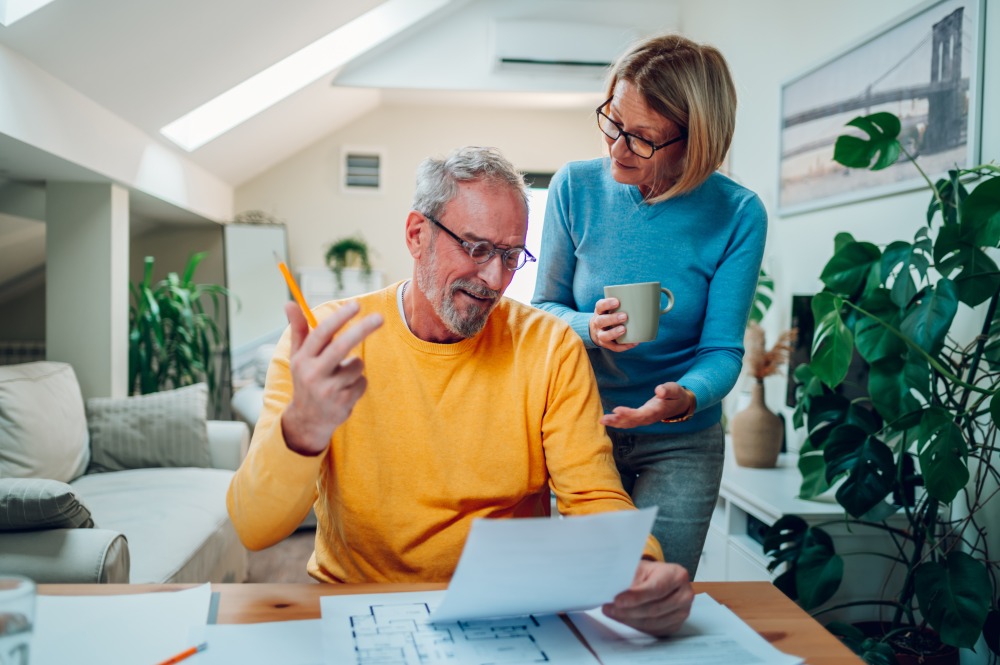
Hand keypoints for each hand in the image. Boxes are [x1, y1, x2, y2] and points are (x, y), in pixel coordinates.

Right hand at [281, 301, 383, 454]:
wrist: (307, 420)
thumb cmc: (306, 379)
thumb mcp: (298, 356)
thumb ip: (298, 329)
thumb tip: (289, 302)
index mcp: (302, 359)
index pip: (320, 334)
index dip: (339, 318)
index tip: (356, 305)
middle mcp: (312, 374)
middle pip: (341, 347)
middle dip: (362, 330)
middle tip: (380, 318)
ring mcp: (328, 390)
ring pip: (356, 365)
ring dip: (356, 366)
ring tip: (342, 376)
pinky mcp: (342, 403)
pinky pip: (362, 382)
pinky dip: (359, 382)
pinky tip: (346, 390)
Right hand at [589, 297, 638, 351]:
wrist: (596, 330)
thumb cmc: (609, 315)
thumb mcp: (610, 308)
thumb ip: (623, 304)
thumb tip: (647, 299)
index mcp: (599, 312)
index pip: (600, 306)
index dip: (607, 304)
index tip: (617, 302)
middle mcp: (597, 323)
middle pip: (601, 321)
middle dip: (612, 319)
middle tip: (624, 316)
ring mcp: (600, 335)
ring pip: (604, 336)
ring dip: (614, 333)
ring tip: (624, 329)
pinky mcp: (606, 344)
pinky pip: (614, 347)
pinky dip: (624, 346)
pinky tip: (633, 343)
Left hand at [600, 382, 694, 428]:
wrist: (680, 404)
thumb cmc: (676, 394)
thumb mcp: (674, 389)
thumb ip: (667, 390)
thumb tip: (659, 390)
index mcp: (656, 411)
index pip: (641, 414)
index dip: (628, 414)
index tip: (617, 410)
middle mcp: (649, 418)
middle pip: (632, 421)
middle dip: (617, 420)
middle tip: (604, 419)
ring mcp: (646, 419)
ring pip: (629, 423)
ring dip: (615, 423)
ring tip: (602, 421)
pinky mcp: (642, 418)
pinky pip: (629, 422)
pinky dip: (618, 422)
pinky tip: (608, 421)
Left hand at [602, 560, 692, 635]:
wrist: (660, 579)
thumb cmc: (650, 572)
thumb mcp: (641, 568)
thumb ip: (631, 579)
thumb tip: (614, 593)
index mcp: (677, 575)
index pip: (655, 589)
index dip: (635, 597)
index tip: (617, 601)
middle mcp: (685, 594)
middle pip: (654, 609)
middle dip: (628, 611)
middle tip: (609, 609)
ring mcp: (682, 612)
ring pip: (652, 623)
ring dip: (629, 620)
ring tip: (612, 613)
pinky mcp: (676, 625)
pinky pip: (654, 630)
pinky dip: (636, 626)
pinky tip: (624, 619)